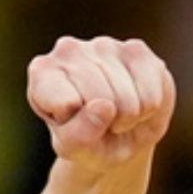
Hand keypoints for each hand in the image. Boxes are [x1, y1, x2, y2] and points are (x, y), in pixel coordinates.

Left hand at [27, 36, 175, 172]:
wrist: (119, 135)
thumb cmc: (86, 139)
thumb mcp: (73, 148)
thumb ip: (79, 135)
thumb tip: (105, 106)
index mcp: (42, 71)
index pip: (65, 103)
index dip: (75, 124)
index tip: (70, 120)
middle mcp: (69, 50)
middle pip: (99, 99)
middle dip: (105, 122)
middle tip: (99, 120)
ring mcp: (104, 45)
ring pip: (126, 99)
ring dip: (127, 118)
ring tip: (116, 112)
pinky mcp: (137, 49)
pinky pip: (151, 95)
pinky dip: (148, 109)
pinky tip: (135, 100)